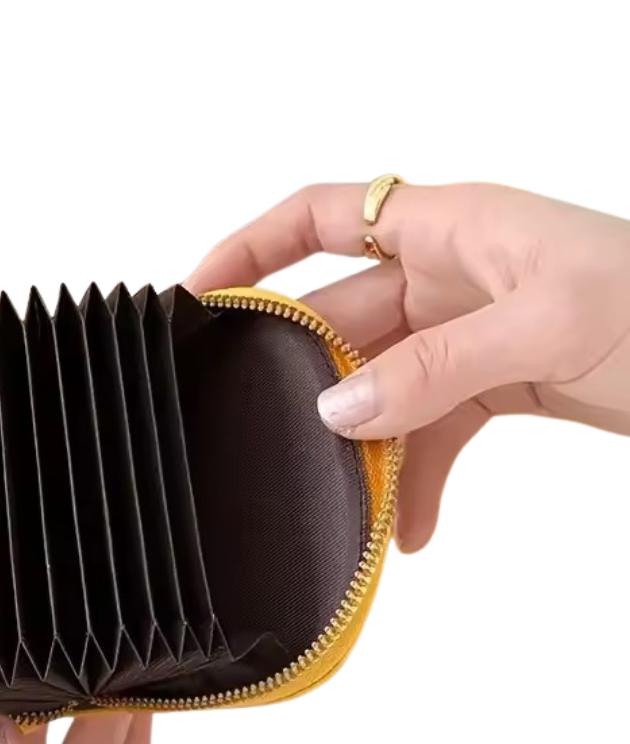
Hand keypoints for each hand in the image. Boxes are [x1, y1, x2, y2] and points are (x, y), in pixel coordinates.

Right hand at [186, 181, 629, 551]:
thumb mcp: (544, 322)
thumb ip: (433, 368)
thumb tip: (338, 410)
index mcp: (452, 226)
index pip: (325, 214)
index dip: (253, 246)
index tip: (199, 294)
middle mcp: (451, 273)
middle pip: (342, 314)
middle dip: (304, 372)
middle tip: (263, 425)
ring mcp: (471, 331)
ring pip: (382, 383)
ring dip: (361, 442)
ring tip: (341, 494)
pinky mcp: (497, 381)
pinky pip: (431, 428)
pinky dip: (415, 477)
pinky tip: (409, 529)